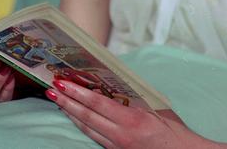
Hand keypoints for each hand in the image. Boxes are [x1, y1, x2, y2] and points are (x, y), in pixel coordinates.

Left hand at [47, 79, 206, 148]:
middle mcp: (121, 135)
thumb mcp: (157, 109)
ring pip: (87, 129)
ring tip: (58, 101)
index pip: (97, 103)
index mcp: (132, 120)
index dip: (77, 93)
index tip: (63, 83)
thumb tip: (117, 86)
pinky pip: (95, 137)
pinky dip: (83, 125)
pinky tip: (76, 118)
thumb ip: (135, 99)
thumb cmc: (175, 132)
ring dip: (71, 114)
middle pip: (86, 117)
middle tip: (51, 90)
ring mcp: (117, 146)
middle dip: (66, 102)